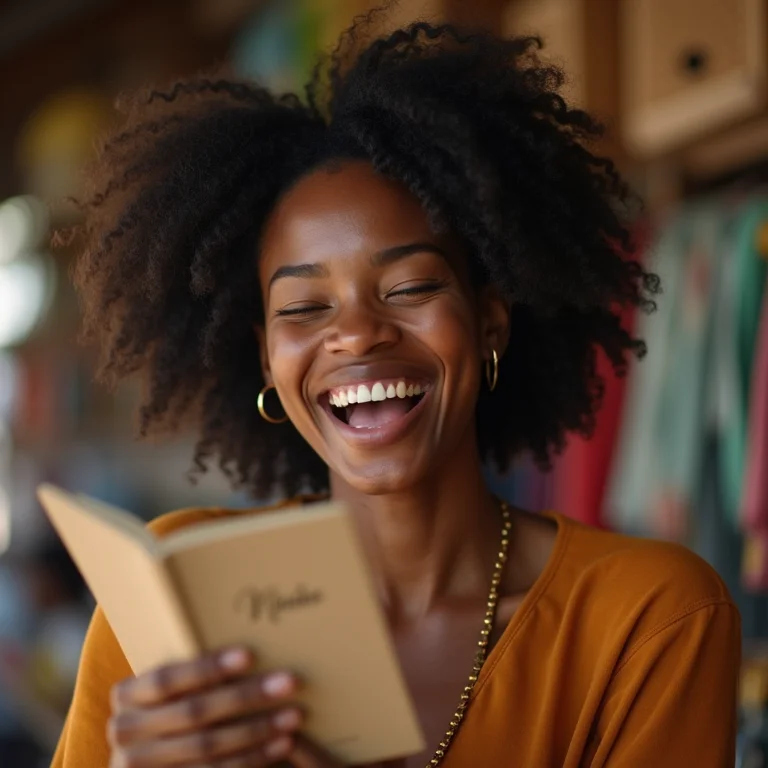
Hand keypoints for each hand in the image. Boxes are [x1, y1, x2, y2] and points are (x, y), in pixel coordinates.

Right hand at [107, 646, 343, 766]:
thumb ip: (199, 673)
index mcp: (127, 696)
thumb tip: (253, 643)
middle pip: (194, 712)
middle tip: (290, 681)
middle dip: (246, 696)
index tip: (250, 655)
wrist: (151, 762)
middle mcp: (125, 732)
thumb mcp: (174, 688)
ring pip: (207, 747)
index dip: (208, 668)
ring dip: (257, 730)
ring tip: (294, 716)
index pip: (168, 678)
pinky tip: (281, 745)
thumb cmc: (174, 709)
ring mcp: (139, 767)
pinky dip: (252, 759)